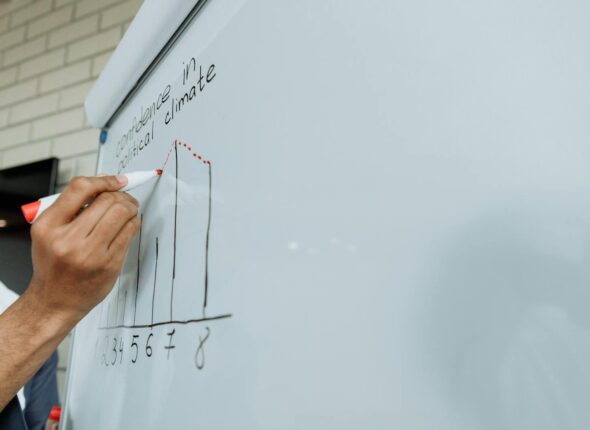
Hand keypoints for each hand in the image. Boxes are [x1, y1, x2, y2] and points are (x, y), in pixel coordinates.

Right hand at [26, 175, 140, 321]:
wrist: (55, 300)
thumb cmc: (54, 264)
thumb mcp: (48, 232)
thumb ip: (71, 208)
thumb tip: (104, 183)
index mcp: (49, 226)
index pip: (80, 188)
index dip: (104, 180)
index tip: (117, 180)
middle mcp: (68, 239)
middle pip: (107, 200)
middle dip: (121, 194)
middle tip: (125, 196)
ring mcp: (91, 253)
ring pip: (122, 214)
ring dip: (131, 206)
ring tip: (129, 208)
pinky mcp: (109, 264)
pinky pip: (129, 232)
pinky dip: (134, 222)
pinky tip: (130, 223)